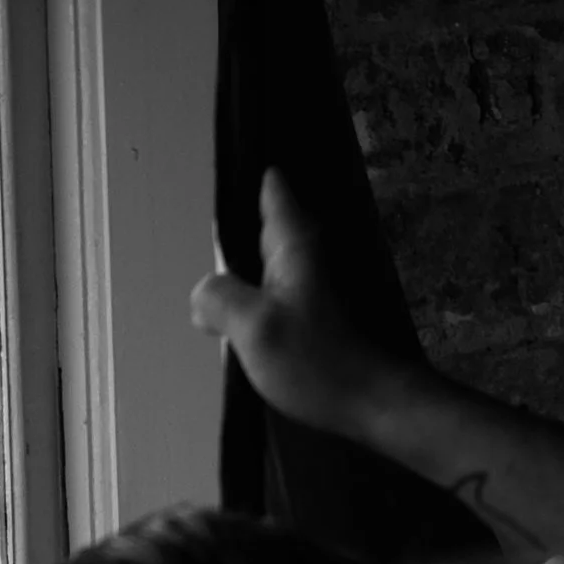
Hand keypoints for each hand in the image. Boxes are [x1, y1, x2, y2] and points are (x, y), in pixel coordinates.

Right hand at [191, 166, 421, 443]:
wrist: (368, 401)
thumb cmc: (316, 362)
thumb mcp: (252, 328)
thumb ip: (218, 299)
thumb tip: (202, 295)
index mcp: (293, 244)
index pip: (270, 188)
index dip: (247, 173)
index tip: (222, 163)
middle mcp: (304, 255)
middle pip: (261, 222)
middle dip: (233, 224)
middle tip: (196, 217)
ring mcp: (308, 284)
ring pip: (262, 261)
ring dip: (238, 267)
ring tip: (206, 276)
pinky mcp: (308, 315)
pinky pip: (267, 293)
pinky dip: (248, 298)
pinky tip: (230, 317)